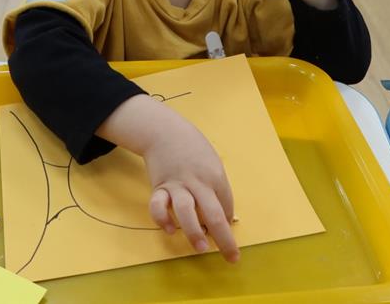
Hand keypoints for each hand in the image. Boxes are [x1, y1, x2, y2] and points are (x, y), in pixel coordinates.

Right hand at [95, 94, 239, 261]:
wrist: (165, 132)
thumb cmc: (193, 150)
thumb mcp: (212, 163)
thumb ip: (216, 187)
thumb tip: (221, 215)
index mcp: (215, 176)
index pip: (226, 206)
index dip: (228, 224)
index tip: (226, 234)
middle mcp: (198, 182)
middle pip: (213, 213)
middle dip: (224, 239)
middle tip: (231, 257)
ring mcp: (177, 185)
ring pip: (186, 211)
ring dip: (194, 232)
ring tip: (201, 248)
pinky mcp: (159, 187)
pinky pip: (158, 206)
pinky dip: (162, 220)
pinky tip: (170, 229)